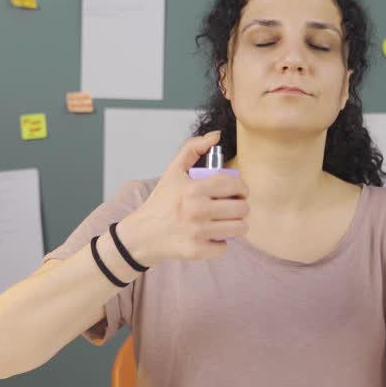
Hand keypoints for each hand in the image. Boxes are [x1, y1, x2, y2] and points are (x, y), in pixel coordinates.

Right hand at [115, 131, 250, 263]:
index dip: (243, 188)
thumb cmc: (161, 201)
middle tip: (235, 208)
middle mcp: (196, 210)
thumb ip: (193, 148)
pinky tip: (214, 236)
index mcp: (193, 188)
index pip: (233, 185)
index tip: (240, 192)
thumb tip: (216, 135)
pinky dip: (222, 243)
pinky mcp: (196, 250)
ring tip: (230, 222)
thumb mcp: (173, 171)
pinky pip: (225, 247)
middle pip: (241, 208)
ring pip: (239, 228)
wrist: (142, 234)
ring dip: (238, 225)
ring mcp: (197, 232)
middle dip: (242, 207)